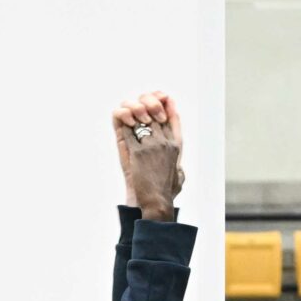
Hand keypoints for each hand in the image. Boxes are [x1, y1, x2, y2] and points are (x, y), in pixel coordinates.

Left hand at [113, 92, 183, 220]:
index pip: (174, 119)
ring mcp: (152, 146)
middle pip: (156, 114)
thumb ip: (178, 167)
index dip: (168, 106)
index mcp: (176, 146)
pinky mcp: (138, 152)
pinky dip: (124, 125)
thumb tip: (180, 168)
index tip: (163, 98)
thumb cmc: (167, 193)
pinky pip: (129, 131)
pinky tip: (120, 122)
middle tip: (138, 105)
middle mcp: (165, 142)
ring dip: (133, 113)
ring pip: (142, 119)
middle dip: (146, 106)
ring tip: (128, 112)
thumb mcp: (179, 176)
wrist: (157, 202)